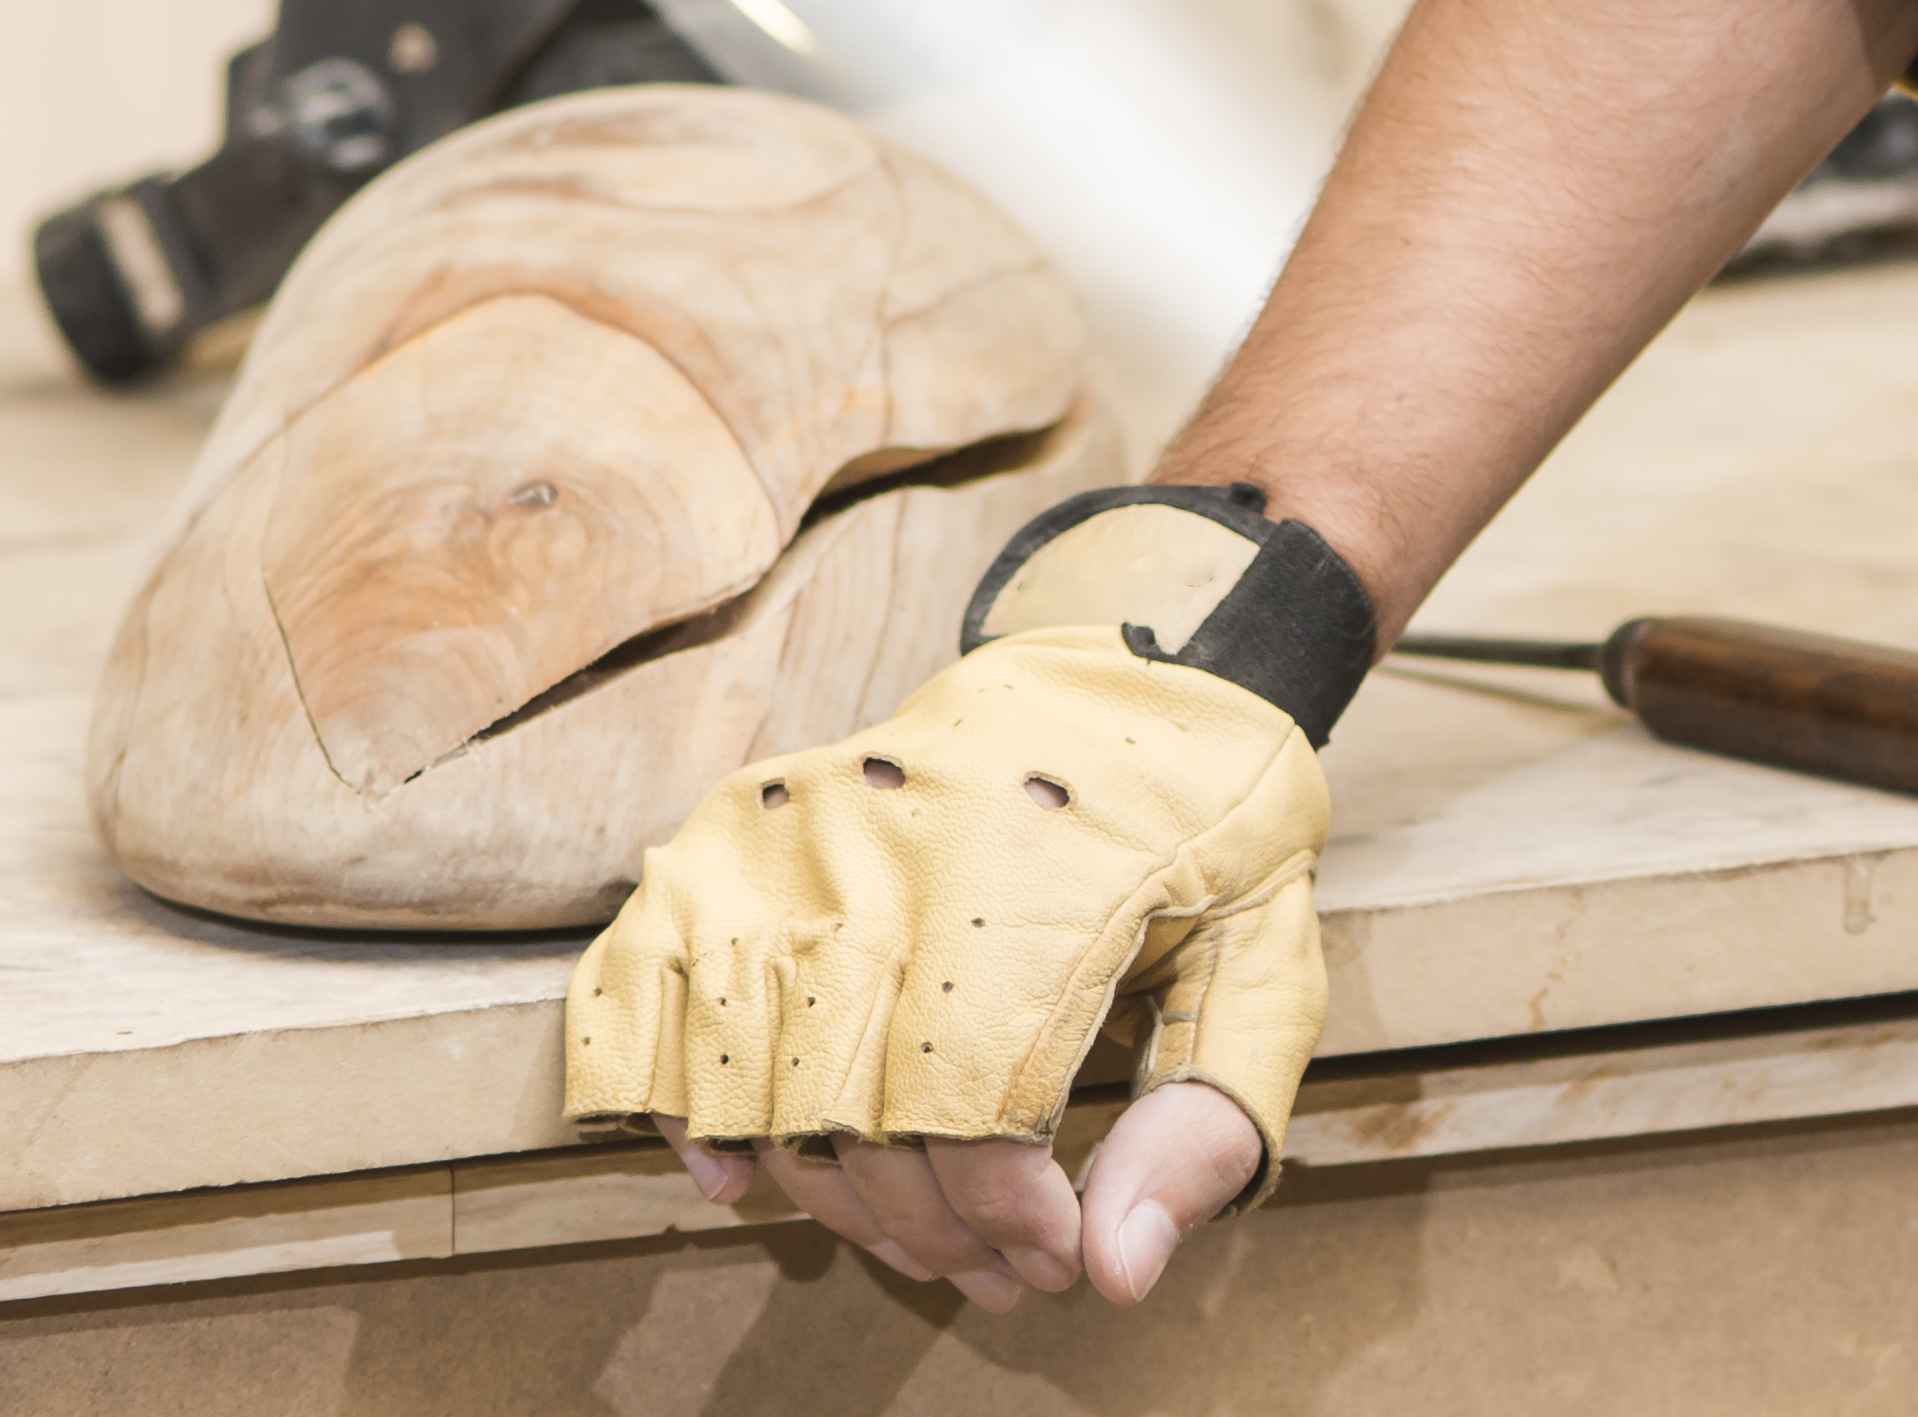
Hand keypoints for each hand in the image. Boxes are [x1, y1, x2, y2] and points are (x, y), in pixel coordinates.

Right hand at [563, 612, 1332, 1280]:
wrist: (1146, 645)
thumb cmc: (1215, 820)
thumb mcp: (1271, 954)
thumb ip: (1209, 1115)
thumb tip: (1117, 1272)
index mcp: (1039, 894)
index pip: (972, 1128)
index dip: (1006, 1225)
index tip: (1058, 1256)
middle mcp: (899, 864)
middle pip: (857, 1128)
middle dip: (929, 1233)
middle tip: (998, 1269)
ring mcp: (802, 841)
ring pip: (755, 1087)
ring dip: (827, 1200)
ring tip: (916, 1235)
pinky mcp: (744, 828)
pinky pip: (647, 991)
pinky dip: (671, 1103)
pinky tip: (738, 1179)